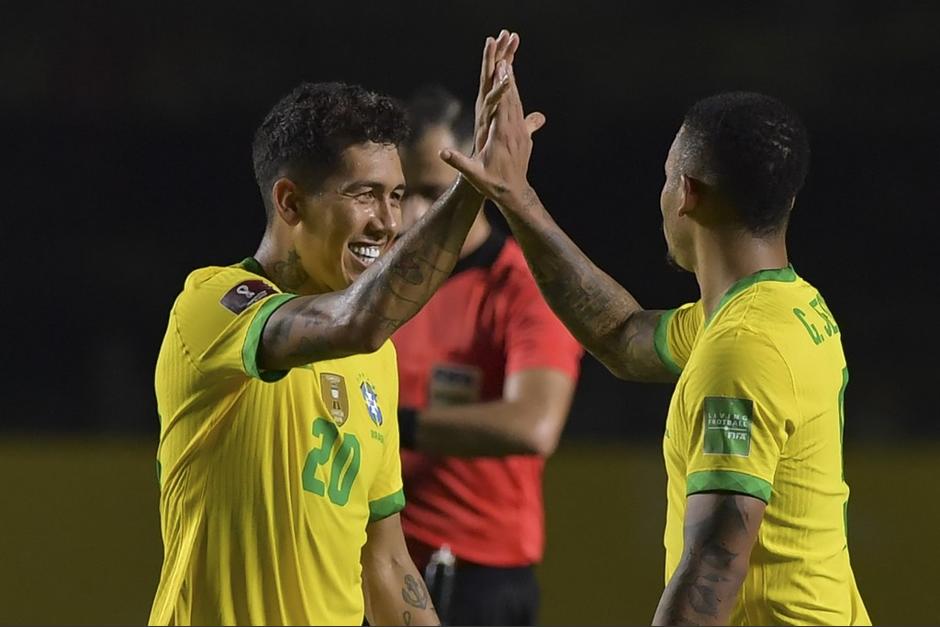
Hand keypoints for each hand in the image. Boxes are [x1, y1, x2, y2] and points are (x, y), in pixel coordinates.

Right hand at [443, 53, 545, 206]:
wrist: (513, 194)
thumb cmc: (491, 184)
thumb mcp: (474, 174)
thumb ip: (459, 162)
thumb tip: (442, 153)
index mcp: (502, 135)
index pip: (502, 105)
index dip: (502, 85)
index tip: (501, 67)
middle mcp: (514, 131)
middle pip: (512, 98)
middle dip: (509, 76)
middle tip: (506, 55)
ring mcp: (521, 133)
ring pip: (518, 103)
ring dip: (513, 83)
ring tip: (510, 64)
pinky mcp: (524, 137)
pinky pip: (520, 112)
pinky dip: (516, 98)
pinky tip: (514, 90)